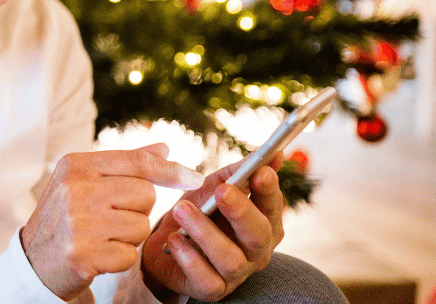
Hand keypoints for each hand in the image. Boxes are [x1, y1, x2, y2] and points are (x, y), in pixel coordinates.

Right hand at [20, 144, 204, 299]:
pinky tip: (98, 255)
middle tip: (110, 217)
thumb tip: (164, 148)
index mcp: (76, 165)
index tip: (195, 178)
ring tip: (102, 236)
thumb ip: (125, 165)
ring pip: (141, 226)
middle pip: (145, 194)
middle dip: (138, 210)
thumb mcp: (85, 181)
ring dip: (129, 237)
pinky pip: (130, 254)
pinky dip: (119, 258)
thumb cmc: (66, 216)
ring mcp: (78, 222)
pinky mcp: (83, 254)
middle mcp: (75, 189)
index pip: (136, 162)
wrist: (33, 259)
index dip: (170, 170)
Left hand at [142, 152, 285, 301]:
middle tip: (220, 190)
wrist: (166, 246)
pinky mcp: (211, 289)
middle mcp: (255, 251)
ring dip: (205, 232)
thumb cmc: (200, 214)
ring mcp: (235, 273)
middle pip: (258, 235)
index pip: (273, 207)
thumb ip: (241, 172)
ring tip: (180, 209)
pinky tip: (175, 240)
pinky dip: (189, 258)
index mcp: (263, 224)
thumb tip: (275, 152)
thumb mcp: (216, 187)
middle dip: (241, 210)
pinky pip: (206, 279)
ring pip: (230, 258)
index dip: (269, 190)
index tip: (260, 171)